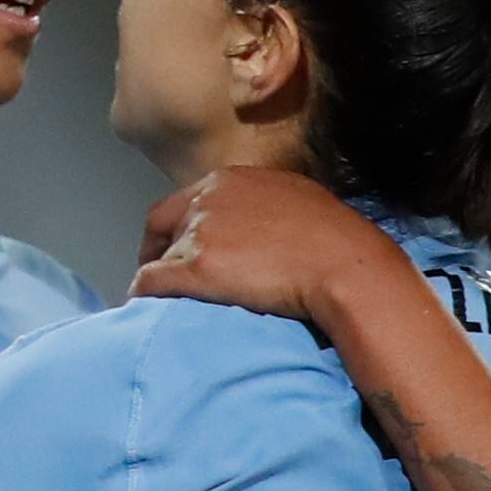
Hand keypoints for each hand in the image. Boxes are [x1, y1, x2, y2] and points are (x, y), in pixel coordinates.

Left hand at [132, 169, 406, 326]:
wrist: (344, 264)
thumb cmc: (336, 238)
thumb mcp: (298, 201)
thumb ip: (268, 205)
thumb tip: (265, 225)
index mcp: (231, 180)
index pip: (185, 201)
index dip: (178, 228)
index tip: (178, 248)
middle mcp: (209, 199)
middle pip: (164, 225)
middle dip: (157, 251)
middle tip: (160, 278)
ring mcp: (201, 232)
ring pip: (160, 257)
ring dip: (162, 281)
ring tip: (164, 305)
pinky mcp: (197, 268)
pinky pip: (152, 283)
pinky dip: (145, 297)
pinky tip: (146, 311)